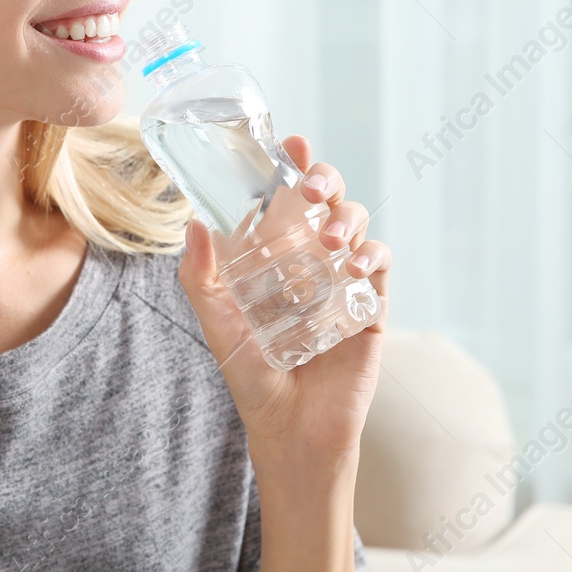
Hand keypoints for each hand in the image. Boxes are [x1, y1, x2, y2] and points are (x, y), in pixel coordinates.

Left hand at [177, 134, 390, 462]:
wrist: (292, 432)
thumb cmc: (252, 378)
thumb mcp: (218, 327)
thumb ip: (201, 279)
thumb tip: (193, 223)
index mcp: (274, 256)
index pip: (284, 199)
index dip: (290, 165)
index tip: (289, 140)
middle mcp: (310, 260)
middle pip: (328, 200)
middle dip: (324, 179)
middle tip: (310, 185)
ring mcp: (342, 280)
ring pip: (357, 225)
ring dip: (347, 219)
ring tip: (329, 241)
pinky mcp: (369, 306)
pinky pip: (379, 265)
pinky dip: (370, 256)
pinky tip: (352, 268)